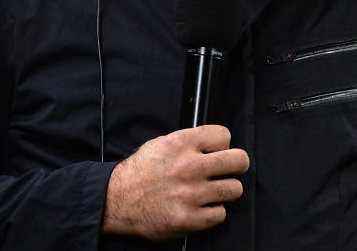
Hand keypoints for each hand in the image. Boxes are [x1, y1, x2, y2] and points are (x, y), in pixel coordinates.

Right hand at [102, 125, 249, 239]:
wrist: (116, 201)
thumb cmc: (139, 172)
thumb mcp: (161, 143)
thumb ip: (189, 142)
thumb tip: (214, 145)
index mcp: (182, 144)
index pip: (225, 136)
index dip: (222, 144)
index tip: (217, 151)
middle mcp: (190, 167)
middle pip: (239, 161)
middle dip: (237, 165)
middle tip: (229, 170)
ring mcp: (191, 195)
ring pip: (234, 190)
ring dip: (225, 191)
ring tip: (211, 191)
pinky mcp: (189, 219)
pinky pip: (220, 214)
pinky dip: (213, 212)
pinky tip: (200, 207)